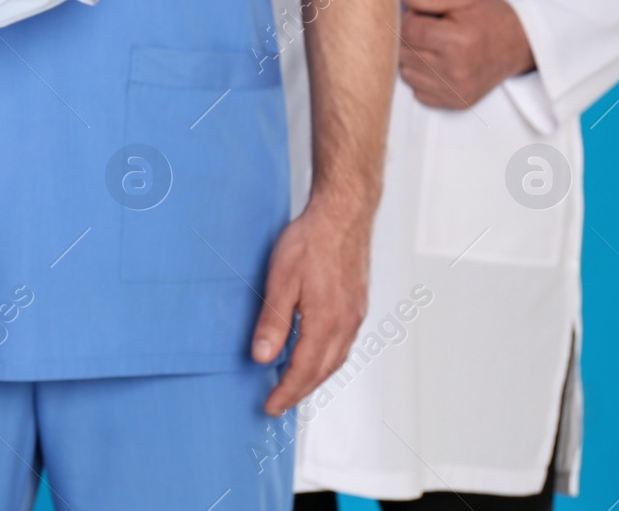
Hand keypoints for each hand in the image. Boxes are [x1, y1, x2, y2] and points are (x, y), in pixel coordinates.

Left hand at [251, 199, 371, 414]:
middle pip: (322, 371)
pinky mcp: (357, 304)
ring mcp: (354, 314)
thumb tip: (261, 357)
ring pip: (335, 359)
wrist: (343, 213)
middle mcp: (345, 323)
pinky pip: (343, 344)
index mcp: (326, 321)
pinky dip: (327, 359)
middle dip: (300, 391)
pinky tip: (315, 355)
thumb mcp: (281, 279)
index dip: (285, 391)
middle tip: (279, 404)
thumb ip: (272, 321)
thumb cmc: (311, 240)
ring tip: (294, 386)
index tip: (270, 406)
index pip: (303, 370)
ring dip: (315, 378)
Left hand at [398, 0, 535, 108]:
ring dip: (414, 59)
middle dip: (410, 38)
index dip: (410, 18)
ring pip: (407, 73)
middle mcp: (456, 70)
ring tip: (436, 47)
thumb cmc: (491, 16)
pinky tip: (440, 65)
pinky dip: (423, 78)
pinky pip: (418, 92)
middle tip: (431, 30)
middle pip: (404, 52)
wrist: (522, 44)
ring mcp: (456, 89)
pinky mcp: (456, 102)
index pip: (408, 30)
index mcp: (458, 41)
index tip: (424, 15)